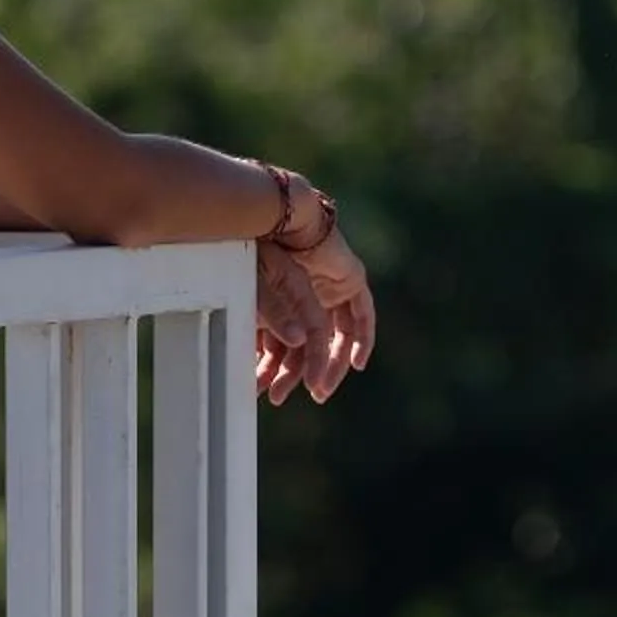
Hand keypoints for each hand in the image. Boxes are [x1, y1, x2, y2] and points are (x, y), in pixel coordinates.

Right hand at [253, 222, 374, 406]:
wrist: (281, 221)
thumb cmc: (258, 255)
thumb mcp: (256, 301)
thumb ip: (263, 332)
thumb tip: (254, 373)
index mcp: (281, 299)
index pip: (284, 344)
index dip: (279, 371)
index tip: (272, 394)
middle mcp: (307, 294)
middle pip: (311, 344)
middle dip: (304, 373)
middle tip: (304, 396)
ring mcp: (331, 286)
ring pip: (337, 335)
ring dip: (333, 364)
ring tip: (323, 389)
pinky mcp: (351, 278)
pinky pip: (362, 315)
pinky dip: (362, 340)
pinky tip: (356, 364)